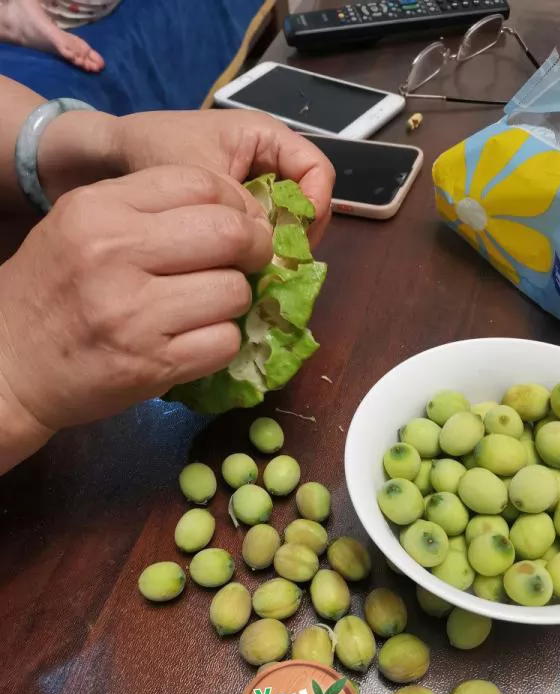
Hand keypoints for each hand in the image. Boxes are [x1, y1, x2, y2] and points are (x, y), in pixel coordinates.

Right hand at [0, 165, 271, 437]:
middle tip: (250, 260)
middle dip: (255, 247)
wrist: (8, 364)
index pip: (201, 183)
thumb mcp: (80, 226)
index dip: (237, 203)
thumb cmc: (49, 291)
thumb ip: (147, 211)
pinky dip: (223, 341)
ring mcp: (135, 313)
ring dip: (236, 300)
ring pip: (234, 291)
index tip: (242, 222)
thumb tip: (235, 214)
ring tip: (211, 305)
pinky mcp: (153, 364)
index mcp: (98, 209)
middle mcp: (115, 254)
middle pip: (229, 232)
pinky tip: (199, 339)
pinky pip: (225, 342)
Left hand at [112, 109, 335, 244]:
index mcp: (266, 137)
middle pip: (308, 200)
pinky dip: (259, 249)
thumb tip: (269, 243)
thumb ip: (238, 205)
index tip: (297, 237)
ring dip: (279, 245)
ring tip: (261, 267)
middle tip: (281, 263)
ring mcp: (255, 186)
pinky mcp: (239, 209)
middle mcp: (268, 160)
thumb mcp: (199, 176)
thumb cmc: (153, 149)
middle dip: (299, 232)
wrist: (115, 155)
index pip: (318, 169)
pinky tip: (244, 265)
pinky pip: (264, 229)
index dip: (316, 204)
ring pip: (288, 220)